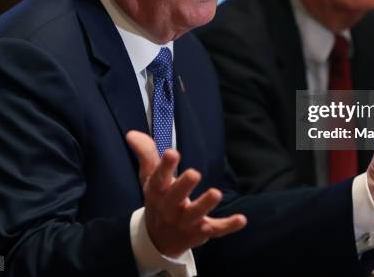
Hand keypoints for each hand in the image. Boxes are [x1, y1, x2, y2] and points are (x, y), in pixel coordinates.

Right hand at [126, 131, 246, 256]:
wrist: (158, 240)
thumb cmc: (158, 200)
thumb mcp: (149, 178)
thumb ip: (146, 153)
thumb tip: (132, 134)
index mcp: (158, 191)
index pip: (159, 178)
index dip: (165, 166)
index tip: (172, 153)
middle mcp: (170, 207)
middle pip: (176, 196)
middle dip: (184, 185)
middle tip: (194, 173)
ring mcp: (186, 221)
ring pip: (195, 214)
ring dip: (205, 204)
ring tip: (216, 193)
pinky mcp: (201, 231)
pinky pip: (215, 229)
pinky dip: (228, 226)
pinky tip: (241, 219)